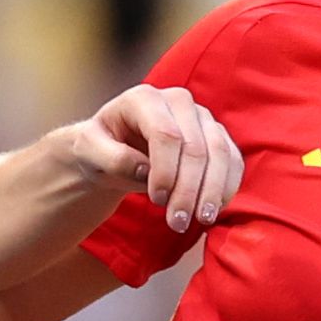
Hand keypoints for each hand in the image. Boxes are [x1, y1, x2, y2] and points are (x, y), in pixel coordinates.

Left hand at [70, 85, 239, 233]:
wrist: (115, 149)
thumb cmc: (100, 148)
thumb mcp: (88, 151)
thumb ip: (111, 158)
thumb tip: (144, 171)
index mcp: (144, 98)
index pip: (165, 134)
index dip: (165, 171)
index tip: (156, 200)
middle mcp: (178, 101)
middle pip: (195, 147)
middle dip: (188, 189)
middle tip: (178, 222)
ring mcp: (201, 117)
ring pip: (220, 153)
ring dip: (212, 191)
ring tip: (201, 220)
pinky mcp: (216, 136)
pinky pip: (232, 160)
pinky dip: (227, 186)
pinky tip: (214, 209)